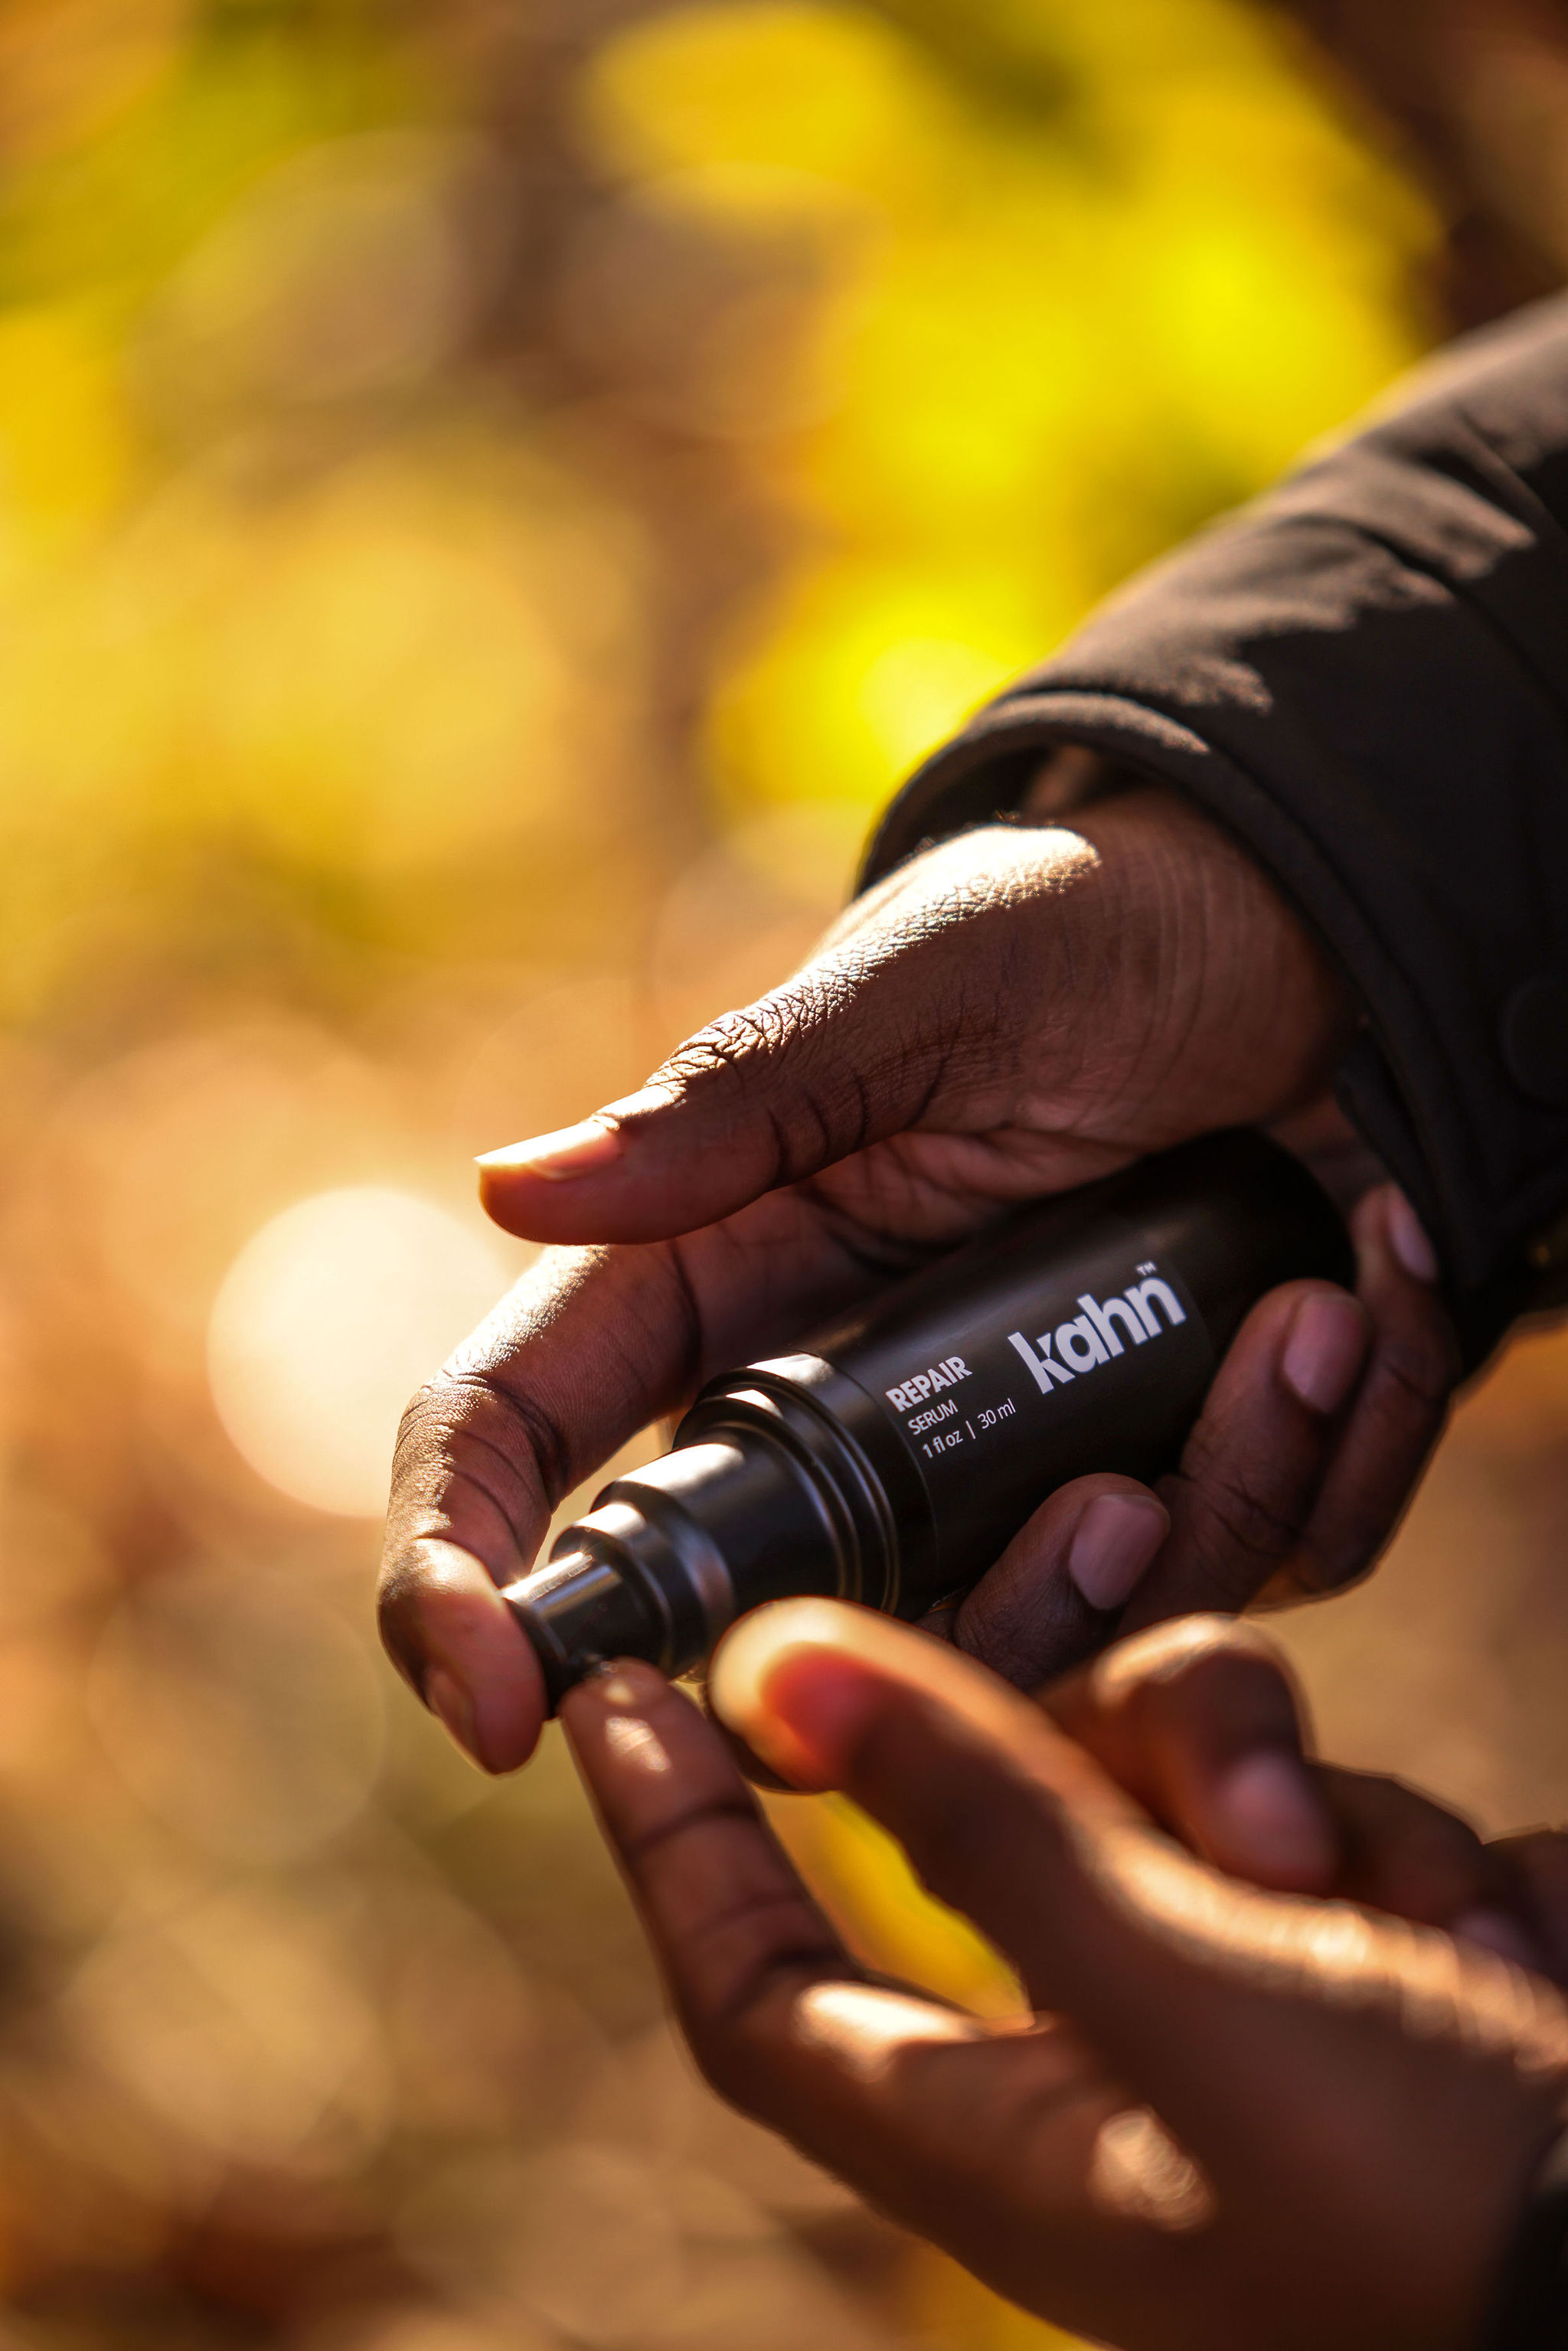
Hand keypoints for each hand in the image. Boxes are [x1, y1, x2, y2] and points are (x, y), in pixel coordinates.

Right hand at [379, 786, 1457, 1768]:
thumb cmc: (1098, 933)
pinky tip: (1362, 1306)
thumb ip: (736, 1102)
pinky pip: (1210, 1592)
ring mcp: (992, 1478)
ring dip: (1193, 1512)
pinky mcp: (1149, 1500)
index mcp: (720, 1275)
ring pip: (1016, 1654)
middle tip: (1112, 1496)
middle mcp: (836, 1411)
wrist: (1320, 952)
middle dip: (954, 1627)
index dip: (459, 1584)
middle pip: (776, 1631)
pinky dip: (1310, 1464)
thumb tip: (509, 1189)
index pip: (522, 1443)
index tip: (492, 1709)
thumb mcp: (930, 993)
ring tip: (1306, 1315)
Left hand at [561, 1603, 1567, 2350]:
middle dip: (1103, 1755)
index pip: (756, 1988)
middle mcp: (1103, 2065)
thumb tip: (766, 1667)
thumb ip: (982, 1827)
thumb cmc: (1433, 2198)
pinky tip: (1504, 1947)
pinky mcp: (1358, 1945)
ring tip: (1419, 1919)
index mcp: (1004, 2139)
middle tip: (1223, 1767)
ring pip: (1174, 1776)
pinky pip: (1320, 1804)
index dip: (674, 1847)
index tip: (612, 1691)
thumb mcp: (1187, 1994)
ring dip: (1288, 1795)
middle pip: (1001, 1817)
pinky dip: (1400, 1842)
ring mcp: (1241, 2001)